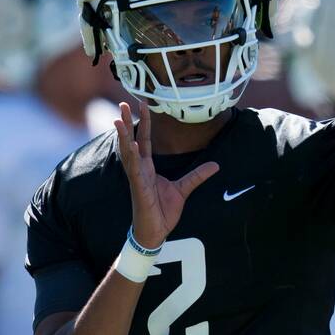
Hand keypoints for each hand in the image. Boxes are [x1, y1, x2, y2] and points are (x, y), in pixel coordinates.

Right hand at [113, 101, 218, 247]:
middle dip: (126, 122)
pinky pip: (134, 169)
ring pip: (128, 152)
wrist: (155, 232)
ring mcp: (137, 178)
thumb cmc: (163, 211)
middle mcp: (139, 169)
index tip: (142, 104)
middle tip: (123, 103)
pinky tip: (130, 144)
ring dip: (123, 135)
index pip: (144, 139)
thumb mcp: (184, 189)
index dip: (144, 122)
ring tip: (117, 119)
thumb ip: (198, 176)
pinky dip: (131, 156)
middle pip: (132, 140)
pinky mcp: (138, 188)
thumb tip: (216, 165)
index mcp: (147, 167)